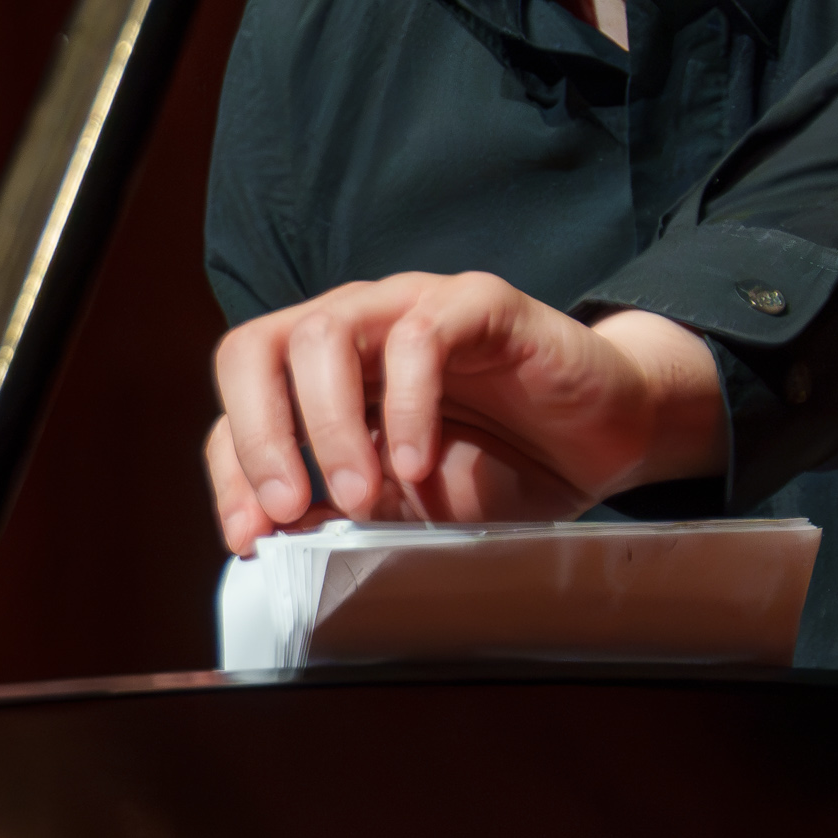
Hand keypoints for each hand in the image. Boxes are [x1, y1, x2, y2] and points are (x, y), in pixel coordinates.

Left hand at [204, 272, 724, 556]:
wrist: (604, 437)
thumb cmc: (500, 467)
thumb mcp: (405, 507)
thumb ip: (340, 510)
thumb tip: (276, 533)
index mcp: (320, 371)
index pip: (240, 399)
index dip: (233, 468)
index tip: (250, 534)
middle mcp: (354, 326)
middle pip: (258, 350)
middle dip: (260, 437)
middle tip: (291, 510)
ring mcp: (411, 306)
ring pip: (324, 336)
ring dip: (328, 425)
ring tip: (360, 496)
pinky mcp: (478, 303)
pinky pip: (420, 337)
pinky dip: (408, 405)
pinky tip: (416, 464)